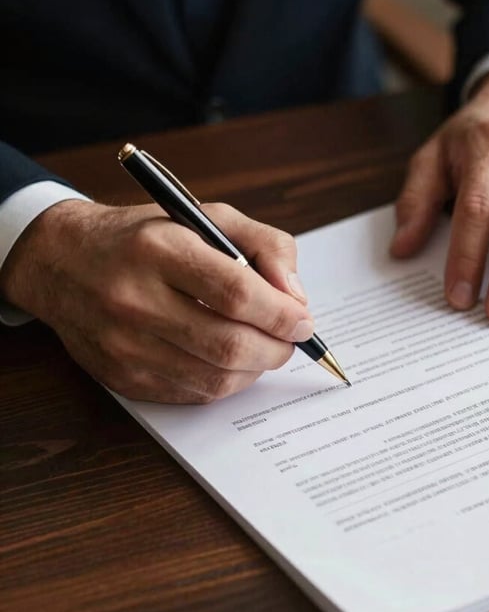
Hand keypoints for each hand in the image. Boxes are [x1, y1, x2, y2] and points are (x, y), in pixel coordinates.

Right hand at [0, 200, 312, 402]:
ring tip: (264, 349)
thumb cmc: (146, 237)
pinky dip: (226, 382)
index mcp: (158, 248)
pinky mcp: (121, 377)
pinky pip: (193, 394)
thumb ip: (264, 245)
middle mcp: (134, 298)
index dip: (281, 314)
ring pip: (216, 378)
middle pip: (229, 344)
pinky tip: (231, 362)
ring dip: (256, 369)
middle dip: (276, 349)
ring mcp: (123, 344)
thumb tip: (296, 298)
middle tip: (290, 340)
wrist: (61, 261)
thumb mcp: (206, 217)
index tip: (303, 321)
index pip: (236, 292)